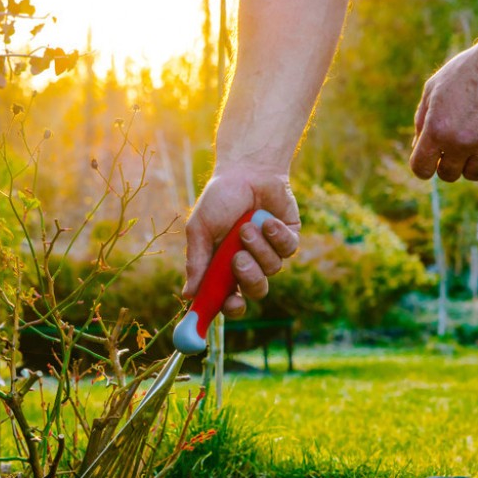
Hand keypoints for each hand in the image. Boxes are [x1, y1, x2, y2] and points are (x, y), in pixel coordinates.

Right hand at [183, 165, 299, 317]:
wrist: (248, 170)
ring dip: (258, 247)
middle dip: (248, 278)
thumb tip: (188, 295)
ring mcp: (270, 252)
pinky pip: (287, 249)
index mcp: (224, 267)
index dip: (230, 308)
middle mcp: (249, 264)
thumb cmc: (220, 199)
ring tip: (248, 224)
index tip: (228, 304)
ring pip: (272, 269)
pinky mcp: (289, 239)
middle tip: (238, 260)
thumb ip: (197, 261)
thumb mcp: (200, 229)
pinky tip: (266, 218)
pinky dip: (275, 234)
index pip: (229, 298)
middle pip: (255, 291)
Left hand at [409, 41, 477, 181]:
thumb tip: (417, 148)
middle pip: (448, 175)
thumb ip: (421, 120)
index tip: (432, 157)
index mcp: (435, 129)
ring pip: (473, 174)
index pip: (421, 169)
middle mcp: (458, 141)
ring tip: (475, 142)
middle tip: (456, 144)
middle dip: (448, 163)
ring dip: (472, 163)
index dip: (424, 165)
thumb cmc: (466, 71)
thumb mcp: (433, 89)